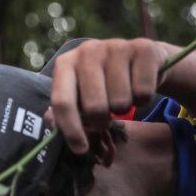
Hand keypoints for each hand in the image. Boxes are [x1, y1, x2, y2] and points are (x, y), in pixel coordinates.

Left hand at [49, 38, 171, 153]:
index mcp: (65, 63)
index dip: (71, 130)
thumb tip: (52, 125)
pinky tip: (138, 87)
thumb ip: (64, 109)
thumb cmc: (103, 83)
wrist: (141, 60)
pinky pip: (143, 92)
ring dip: (124, 108)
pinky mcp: (144, 48)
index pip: (62, 101)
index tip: (81, 149)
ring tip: (122, 95)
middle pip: (94, 107)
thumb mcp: (80, 94)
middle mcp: (88, 50)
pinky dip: (143, 99)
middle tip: (105, 116)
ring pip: (121, 101)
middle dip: (101, 120)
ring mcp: (116, 46)